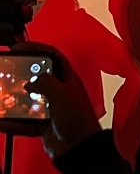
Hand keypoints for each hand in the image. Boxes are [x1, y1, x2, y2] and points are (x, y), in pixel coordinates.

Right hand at [0, 42, 100, 159]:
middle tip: (6, 71)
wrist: (79, 147)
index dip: (38, 49)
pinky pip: (25, 121)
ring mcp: (52, 108)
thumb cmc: (76, 118)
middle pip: (39, 77)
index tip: (20, 47)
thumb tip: (31, 81)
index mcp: (69, 80)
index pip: (54, 57)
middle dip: (22, 74)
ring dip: (14, 99)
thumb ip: (46, 82)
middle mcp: (61, 91)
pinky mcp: (45, 124)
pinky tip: (2, 121)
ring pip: (29, 99)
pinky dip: (13, 122)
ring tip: (1, 96)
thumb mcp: (62, 94)